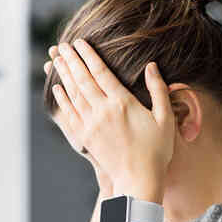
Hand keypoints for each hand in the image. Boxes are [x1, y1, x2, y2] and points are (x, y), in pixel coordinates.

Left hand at [49, 40, 174, 201]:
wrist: (139, 179)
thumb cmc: (157, 150)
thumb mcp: (165, 118)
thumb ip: (158, 90)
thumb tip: (152, 66)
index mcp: (123, 102)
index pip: (101, 72)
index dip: (89, 55)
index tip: (80, 42)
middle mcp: (103, 111)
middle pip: (83, 79)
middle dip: (71, 60)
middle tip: (61, 45)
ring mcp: (92, 124)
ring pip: (73, 93)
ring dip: (64, 75)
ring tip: (56, 59)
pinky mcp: (85, 136)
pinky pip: (70, 113)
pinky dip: (62, 99)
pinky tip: (57, 88)